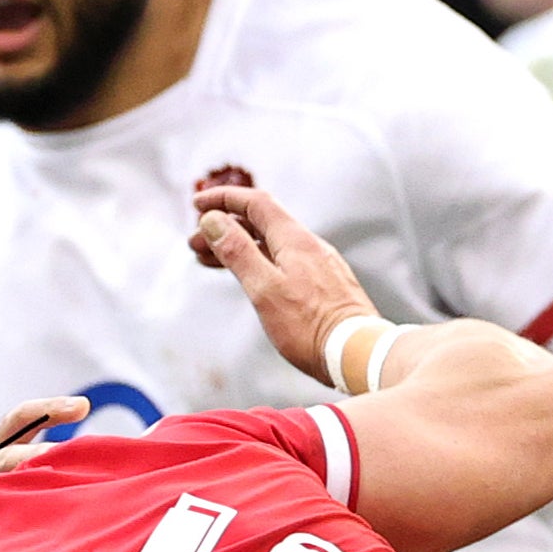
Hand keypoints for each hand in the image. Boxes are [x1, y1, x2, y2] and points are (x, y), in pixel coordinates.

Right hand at [187, 168, 381, 381]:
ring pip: (271, 244)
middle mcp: (309, 246)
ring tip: (211, 260)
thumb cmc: (310, 327)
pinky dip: (259, 261)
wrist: (357, 352)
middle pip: (262, 223)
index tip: (197, 204)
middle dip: (225, 227)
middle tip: (195, 242)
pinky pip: (284, 260)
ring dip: (239, 246)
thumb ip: (238, 252)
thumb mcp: (264, 288)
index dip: (224, 199)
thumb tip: (213, 221)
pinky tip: (250, 276)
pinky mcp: (324, 284)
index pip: (256, 203)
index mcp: (294, 240)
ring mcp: (319, 264)